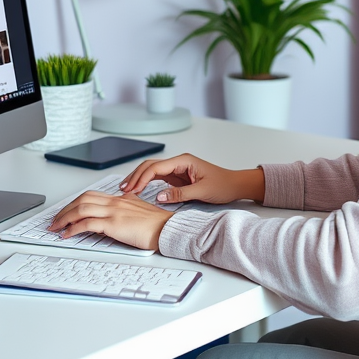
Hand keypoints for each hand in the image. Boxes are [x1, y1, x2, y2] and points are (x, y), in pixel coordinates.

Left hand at [47, 191, 174, 251]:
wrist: (168, 229)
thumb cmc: (158, 224)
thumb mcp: (140, 210)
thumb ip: (128, 208)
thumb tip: (120, 212)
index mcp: (121, 198)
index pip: (91, 195)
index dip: (75, 203)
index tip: (67, 212)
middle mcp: (115, 202)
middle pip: (82, 199)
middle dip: (65, 209)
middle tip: (56, 220)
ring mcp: (113, 212)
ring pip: (80, 209)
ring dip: (64, 218)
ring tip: (56, 227)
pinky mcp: (113, 224)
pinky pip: (86, 224)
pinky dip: (73, 229)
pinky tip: (67, 235)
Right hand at [120, 154, 264, 204]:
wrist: (234, 185)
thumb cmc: (223, 184)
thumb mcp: (202, 191)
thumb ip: (180, 194)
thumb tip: (159, 197)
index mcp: (183, 161)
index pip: (156, 167)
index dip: (142, 178)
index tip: (133, 189)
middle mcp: (178, 162)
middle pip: (150, 166)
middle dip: (136, 176)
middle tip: (124, 188)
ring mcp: (177, 169)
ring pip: (152, 171)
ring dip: (139, 178)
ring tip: (126, 188)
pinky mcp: (177, 177)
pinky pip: (158, 178)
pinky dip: (147, 183)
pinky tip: (139, 189)